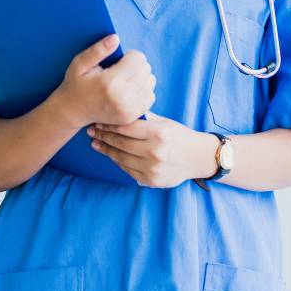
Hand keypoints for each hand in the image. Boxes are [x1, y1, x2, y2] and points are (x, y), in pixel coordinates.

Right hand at [53, 35, 155, 128]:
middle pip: (146, 69)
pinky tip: (128, 91)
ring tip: (124, 80)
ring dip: (140, 77)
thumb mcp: (80, 63)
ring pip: (150, 81)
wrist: (72, 112)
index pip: (138, 58)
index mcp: (110, 82)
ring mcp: (129, 110)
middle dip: (135, 65)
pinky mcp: (132, 117)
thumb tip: (116, 38)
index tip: (118, 61)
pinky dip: (143, 91)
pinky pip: (151, 96)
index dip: (129, 55)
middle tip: (120, 70)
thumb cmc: (76, 85)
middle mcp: (123, 98)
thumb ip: (98, 50)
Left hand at [88, 111, 217, 188]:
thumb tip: (122, 109)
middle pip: (120, 142)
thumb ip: (144, 118)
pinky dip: (117, 161)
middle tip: (92, 131)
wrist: (199, 158)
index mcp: (159, 133)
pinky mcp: (150, 180)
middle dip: (103, 135)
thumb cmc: (181, 136)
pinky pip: (127, 170)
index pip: (126, 126)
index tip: (99, 120)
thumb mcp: (165, 123)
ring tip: (96, 143)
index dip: (109, 123)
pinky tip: (111, 154)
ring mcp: (152, 168)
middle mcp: (155, 151)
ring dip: (106, 149)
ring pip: (121, 157)